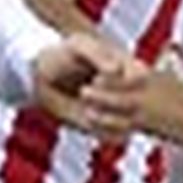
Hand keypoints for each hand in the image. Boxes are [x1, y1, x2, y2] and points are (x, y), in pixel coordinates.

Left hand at [32, 30, 147, 139]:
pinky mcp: (107, 126)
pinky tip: (86, 118)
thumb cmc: (62, 56)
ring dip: (107, 118)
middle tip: (83, 91)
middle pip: (135, 101)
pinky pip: (117, 137)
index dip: (123, 82)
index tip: (96, 78)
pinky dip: (102, 131)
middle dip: (109, 99)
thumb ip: (98, 54)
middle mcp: (126, 89)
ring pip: (129, 122)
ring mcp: (118, 109)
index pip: (141, 76)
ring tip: (86, 110)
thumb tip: (116, 70)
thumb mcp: (78, 46)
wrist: (41, 79)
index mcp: (125, 65)